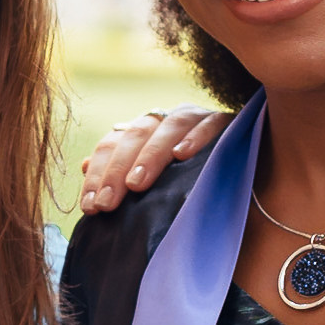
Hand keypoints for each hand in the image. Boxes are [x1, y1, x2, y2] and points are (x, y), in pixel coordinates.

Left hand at [78, 105, 229, 212]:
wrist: (242, 160)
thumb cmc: (187, 177)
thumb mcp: (152, 176)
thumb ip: (119, 170)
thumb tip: (83, 166)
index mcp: (143, 130)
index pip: (113, 144)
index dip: (98, 174)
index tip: (90, 207)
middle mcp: (166, 119)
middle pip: (136, 136)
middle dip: (117, 171)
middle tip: (107, 204)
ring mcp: (196, 117)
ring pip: (169, 127)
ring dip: (151, 156)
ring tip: (137, 184)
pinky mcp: (227, 122)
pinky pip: (211, 125)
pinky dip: (197, 138)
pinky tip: (184, 155)